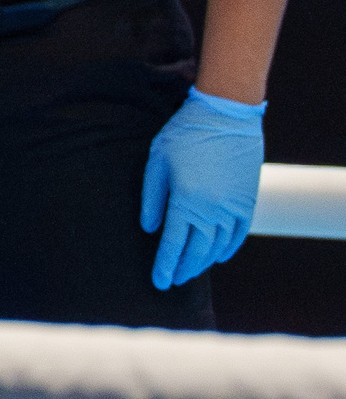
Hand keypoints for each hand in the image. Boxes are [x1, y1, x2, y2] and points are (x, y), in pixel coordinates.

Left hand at [141, 88, 263, 289]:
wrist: (226, 115)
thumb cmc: (183, 135)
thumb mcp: (156, 161)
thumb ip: (152, 197)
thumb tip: (149, 228)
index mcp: (186, 201)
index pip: (173, 243)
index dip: (164, 265)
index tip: (159, 283)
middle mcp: (212, 210)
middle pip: (196, 250)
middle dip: (183, 268)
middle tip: (173, 282)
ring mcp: (234, 207)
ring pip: (218, 245)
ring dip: (204, 262)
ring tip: (191, 272)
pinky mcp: (248, 200)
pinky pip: (239, 233)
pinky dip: (228, 248)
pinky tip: (218, 257)